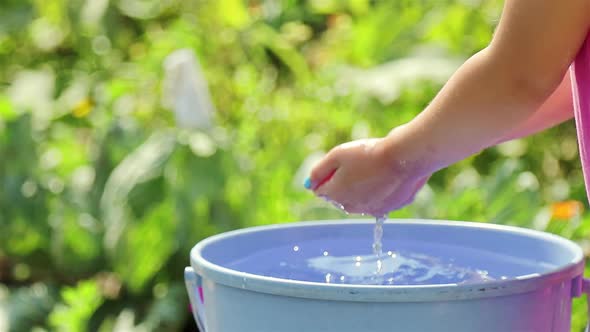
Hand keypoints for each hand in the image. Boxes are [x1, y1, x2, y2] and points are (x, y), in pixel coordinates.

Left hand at [307, 129, 430, 215]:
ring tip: (375, 167)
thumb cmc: (369, 153)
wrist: (406, 158)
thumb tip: (310, 184)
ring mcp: (371, 210)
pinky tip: (388, 176)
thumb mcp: (337, 155)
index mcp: (335, 195)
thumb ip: (319, 171)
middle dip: (344, 182)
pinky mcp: (390, 208)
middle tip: (359, 162)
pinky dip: (381, 190)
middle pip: (340, 196)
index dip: (328, 174)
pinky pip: (379, 199)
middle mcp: (351, 208)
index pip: (321, 189)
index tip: (340, 162)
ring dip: (362, 186)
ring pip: (360, 199)